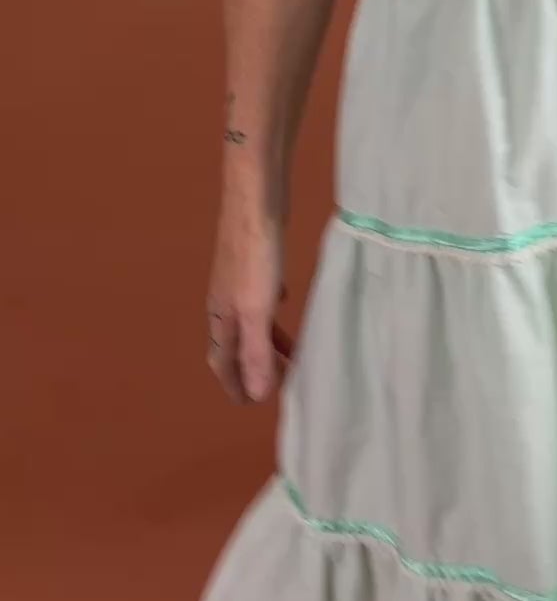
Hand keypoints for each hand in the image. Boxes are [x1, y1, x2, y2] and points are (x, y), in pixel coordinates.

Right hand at [206, 196, 292, 403]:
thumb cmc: (255, 254)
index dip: (235, 384)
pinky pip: (259, 296)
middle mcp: (224, 300)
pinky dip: (270, 311)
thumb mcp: (257, 309)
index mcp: (220, 317)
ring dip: (267, 341)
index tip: (251, 404)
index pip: (222, 362)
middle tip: (276, 385)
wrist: (256, 196)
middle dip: (252, 367)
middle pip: (235, 344)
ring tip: (290, 354)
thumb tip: (259, 396)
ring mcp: (238, 278)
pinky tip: (284, 303)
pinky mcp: (254, 259)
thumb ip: (257, 351)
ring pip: (250, 320)